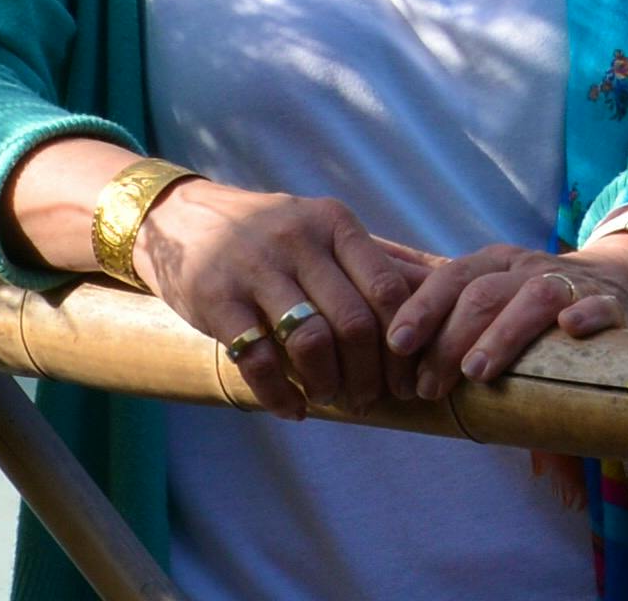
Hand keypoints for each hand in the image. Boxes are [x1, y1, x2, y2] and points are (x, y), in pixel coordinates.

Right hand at [131, 180, 428, 420]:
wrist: (180, 219)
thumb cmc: (269, 233)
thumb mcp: (324, 228)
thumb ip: (379, 257)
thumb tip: (448, 280)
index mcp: (333, 223)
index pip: (386, 288)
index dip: (403, 343)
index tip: (406, 376)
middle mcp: (297, 240)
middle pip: (353, 322)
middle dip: (368, 374)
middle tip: (368, 400)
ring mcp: (254, 269)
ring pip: (310, 341)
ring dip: (328, 385)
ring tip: (331, 400)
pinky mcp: (216, 300)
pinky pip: (258, 360)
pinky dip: (281, 395)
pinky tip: (293, 408)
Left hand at [382, 237, 627, 400]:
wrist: (620, 280)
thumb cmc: (535, 303)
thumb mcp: (491, 295)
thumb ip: (446, 312)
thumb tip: (380, 341)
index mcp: (492, 265)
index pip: (449, 277)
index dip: (421, 308)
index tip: (395, 344)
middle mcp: (525, 268)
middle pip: (483, 292)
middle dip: (449, 338)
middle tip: (429, 387)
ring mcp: (568, 284)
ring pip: (533, 297)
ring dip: (502, 333)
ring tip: (476, 372)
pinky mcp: (610, 305)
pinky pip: (599, 305)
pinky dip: (584, 314)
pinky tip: (570, 329)